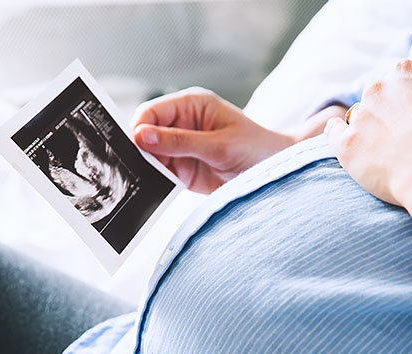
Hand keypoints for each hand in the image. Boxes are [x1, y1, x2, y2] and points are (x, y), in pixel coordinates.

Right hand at [132, 88, 295, 192]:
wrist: (276, 174)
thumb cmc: (256, 149)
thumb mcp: (219, 145)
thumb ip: (180, 141)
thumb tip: (141, 136)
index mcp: (191, 105)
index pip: (152, 112)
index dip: (139, 128)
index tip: (136, 147)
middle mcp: (182, 124)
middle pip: (146, 135)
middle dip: (141, 151)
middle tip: (140, 168)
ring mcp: (182, 148)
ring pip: (151, 157)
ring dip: (149, 169)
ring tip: (151, 180)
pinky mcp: (185, 170)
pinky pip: (162, 175)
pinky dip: (157, 182)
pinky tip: (158, 189)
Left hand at [325, 60, 411, 284]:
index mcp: (406, 71)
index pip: (402, 78)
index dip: (411, 98)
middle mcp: (378, 88)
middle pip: (379, 96)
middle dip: (389, 112)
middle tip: (405, 138)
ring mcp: (360, 116)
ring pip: (358, 116)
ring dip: (369, 128)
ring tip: (385, 150)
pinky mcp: (347, 145)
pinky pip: (334, 133)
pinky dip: (337, 134)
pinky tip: (345, 140)